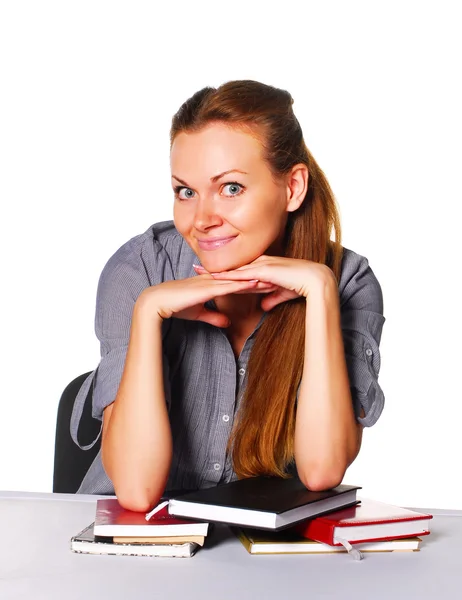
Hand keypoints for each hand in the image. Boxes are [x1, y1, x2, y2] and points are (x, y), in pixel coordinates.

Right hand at [136, 274, 274, 327]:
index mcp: (212, 284)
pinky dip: (243, 284)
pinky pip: (229, 285)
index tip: (270, 283)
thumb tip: (228, 322)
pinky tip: (255, 283)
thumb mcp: (199, 313)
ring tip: (274, 280)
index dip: (254, 283)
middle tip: (278, 279)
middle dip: (260, 279)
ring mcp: (211, 282)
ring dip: (257, 280)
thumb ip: (214, 316)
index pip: (238, 282)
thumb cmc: (174, 306)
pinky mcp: (207, 288)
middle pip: (242, 278)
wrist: (157, 303)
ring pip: (239, 280)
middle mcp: (214, 280)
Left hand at [193, 256, 333, 310]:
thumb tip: (263, 305)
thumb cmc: (303, 286)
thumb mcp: (282, 294)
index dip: (224, 271)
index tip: (208, 273)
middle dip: (214, 269)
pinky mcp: (265, 271)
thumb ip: (272, 298)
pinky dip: (228, 276)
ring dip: (216, 271)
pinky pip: (243, 274)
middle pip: (232, 266)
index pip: (240, 268)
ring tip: (198, 273)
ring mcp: (262, 265)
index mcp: (264, 266)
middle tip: (194, 268)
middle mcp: (261, 263)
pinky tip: (215, 278)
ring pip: (234, 268)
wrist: (316, 281)